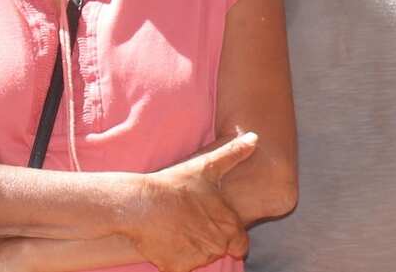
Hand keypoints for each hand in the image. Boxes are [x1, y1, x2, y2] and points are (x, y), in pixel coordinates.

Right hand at [124, 132, 257, 271]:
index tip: (215, 225)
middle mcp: (217, 246)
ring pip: (200, 259)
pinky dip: (174, 261)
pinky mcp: (176, 268)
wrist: (141, 204)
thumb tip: (254, 138)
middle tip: (192, 222)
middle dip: (209, 239)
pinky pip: (180, 268)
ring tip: (178, 227)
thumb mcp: (207, 166)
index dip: (230, 235)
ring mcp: (197, 259)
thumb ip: (234, 154)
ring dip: (193, 248)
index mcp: (229, 225)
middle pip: (219, 250)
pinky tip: (167, 242)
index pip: (240, 244)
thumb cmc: (176, 184)